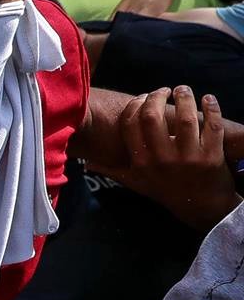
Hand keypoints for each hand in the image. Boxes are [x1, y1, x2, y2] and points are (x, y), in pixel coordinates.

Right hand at [88, 87, 237, 229]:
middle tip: (164, 91)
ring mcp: (189, 158)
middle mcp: (162, 159)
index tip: (143, 97)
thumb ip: (112, 170)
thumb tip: (86, 163)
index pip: (130, 125)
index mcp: (141, 162)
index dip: (135, 105)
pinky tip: (209, 99)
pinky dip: (212, 109)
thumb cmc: (166, 192)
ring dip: (184, 98)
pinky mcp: (213, 157)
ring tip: (183, 90)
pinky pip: (212, 127)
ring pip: (185, 119)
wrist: (201, 208)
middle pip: (153, 117)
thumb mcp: (136, 183)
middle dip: (157, 97)